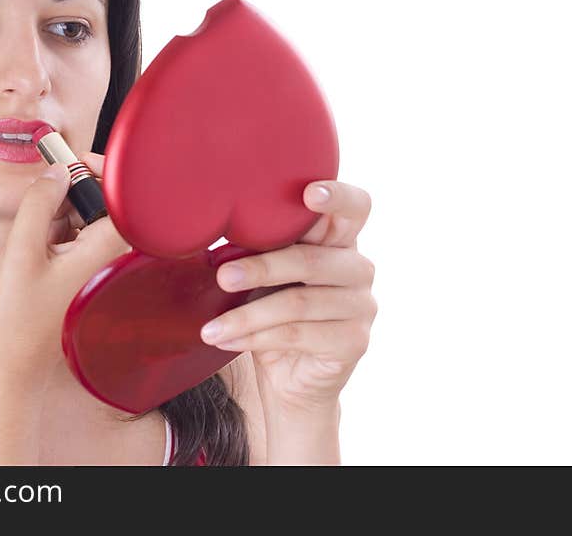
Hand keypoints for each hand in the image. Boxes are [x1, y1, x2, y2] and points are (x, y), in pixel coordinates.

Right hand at [0, 155, 131, 376]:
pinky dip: (58, 230)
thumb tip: (56, 170)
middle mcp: (109, 260)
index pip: (121, 197)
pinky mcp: (83, 274)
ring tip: (34, 229)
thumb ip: (39, 204)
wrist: (12, 365)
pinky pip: (78, 238)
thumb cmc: (16, 317)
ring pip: (88, 220)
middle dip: (74, 190)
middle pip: (104, 205)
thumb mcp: (20, 251)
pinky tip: (36, 246)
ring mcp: (97, 268)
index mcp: (105, 252)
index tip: (77, 159)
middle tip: (44, 189)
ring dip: (62, 211)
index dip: (102, 171)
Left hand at [200, 180, 376, 415]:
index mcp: (339, 240)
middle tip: (223, 277)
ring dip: (246, 316)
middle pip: (311, 259)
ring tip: (210, 327)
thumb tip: (214, 234)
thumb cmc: (272, 313)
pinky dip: (255, 338)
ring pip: (298, 303)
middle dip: (262, 268)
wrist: (290, 378)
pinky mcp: (354, 342)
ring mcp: (361, 306)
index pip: (355, 207)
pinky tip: (226, 341)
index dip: (337, 196)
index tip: (308, 193)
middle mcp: (358, 268)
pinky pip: (297, 335)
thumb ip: (259, 250)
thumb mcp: (264, 276)